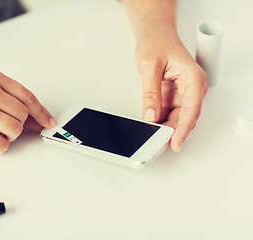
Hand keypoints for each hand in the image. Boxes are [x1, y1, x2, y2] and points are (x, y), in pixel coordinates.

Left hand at [135, 24, 207, 151]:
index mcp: (193, 77)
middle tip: (158, 143)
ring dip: (166, 127)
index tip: (175, 142)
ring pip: (178, 117)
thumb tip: (151, 115)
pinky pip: (169, 113)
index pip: (192, 109)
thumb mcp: (149, 66)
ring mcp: (182, 92)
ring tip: (152, 136)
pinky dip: (161, 120)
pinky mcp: (172, 95)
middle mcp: (191, 87)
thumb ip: (150, 92)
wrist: (154, 34)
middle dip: (173, 131)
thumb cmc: (156, 42)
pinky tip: (151, 126)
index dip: (183, 129)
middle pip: (186, 116)